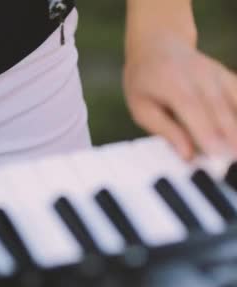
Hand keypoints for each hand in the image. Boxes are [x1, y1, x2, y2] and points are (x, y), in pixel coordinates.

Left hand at [124, 35, 236, 158]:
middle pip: (218, 107)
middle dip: (230, 134)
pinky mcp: (227, 76)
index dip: (206, 130)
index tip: (216, 152)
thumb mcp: (141, 106)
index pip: (192, 108)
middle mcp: (198, 76)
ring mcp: (216, 74)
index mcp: (172, 83)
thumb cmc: (145, 82)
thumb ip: (164, 129)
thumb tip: (187, 155)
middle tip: (234, 160)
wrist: (157, 44)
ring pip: (235, 100)